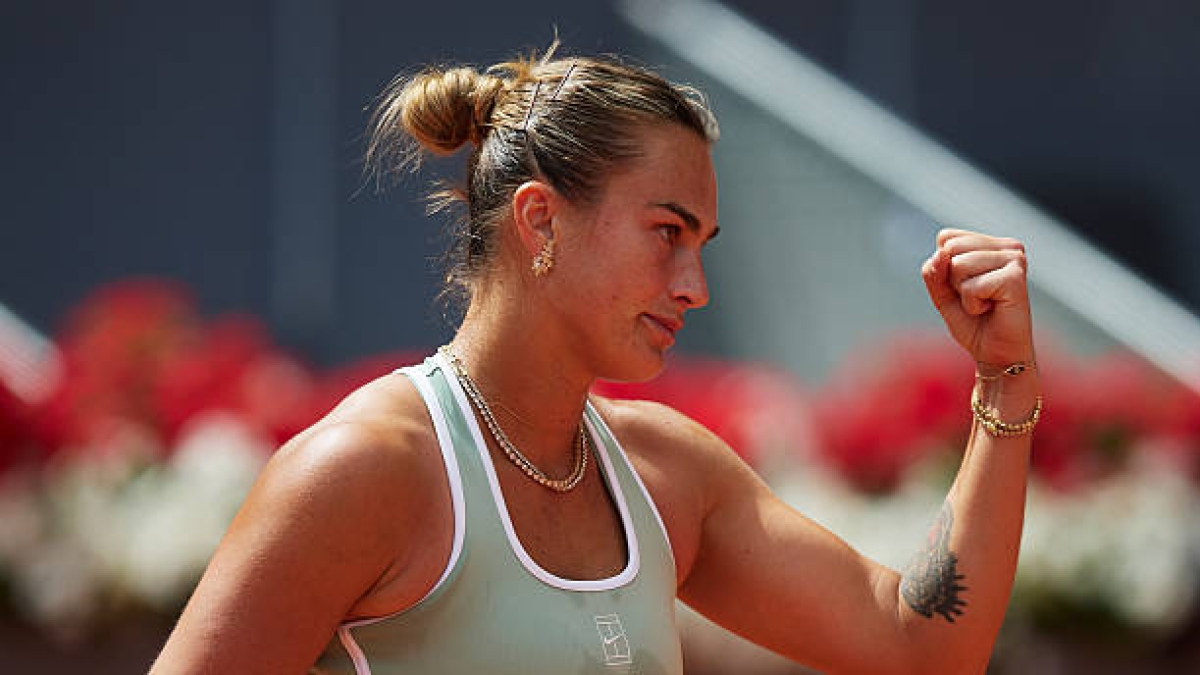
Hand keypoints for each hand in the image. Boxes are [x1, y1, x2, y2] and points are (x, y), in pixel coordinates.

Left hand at [921, 228, 1033, 365]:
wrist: (997, 354)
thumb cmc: (973, 322)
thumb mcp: (942, 293)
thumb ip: (934, 271)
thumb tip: (941, 253)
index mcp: (991, 243)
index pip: (946, 237)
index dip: (944, 268)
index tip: (965, 287)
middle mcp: (1007, 246)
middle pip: (950, 248)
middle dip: (952, 280)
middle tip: (976, 297)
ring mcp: (1014, 259)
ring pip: (958, 265)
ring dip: (963, 294)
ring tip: (985, 303)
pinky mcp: (1015, 277)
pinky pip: (971, 286)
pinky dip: (972, 304)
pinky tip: (991, 309)